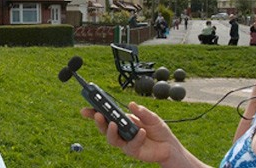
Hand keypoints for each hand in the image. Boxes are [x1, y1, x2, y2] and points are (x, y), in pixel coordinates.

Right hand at [81, 102, 199, 165]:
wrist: (170, 146)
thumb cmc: (158, 131)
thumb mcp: (152, 117)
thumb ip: (142, 112)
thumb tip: (131, 104)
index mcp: (124, 121)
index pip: (107, 116)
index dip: (94, 112)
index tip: (85, 109)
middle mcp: (122, 132)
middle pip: (104, 128)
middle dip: (98, 121)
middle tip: (97, 114)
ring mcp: (126, 142)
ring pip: (112, 139)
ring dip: (110, 131)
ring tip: (113, 124)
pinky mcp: (133, 151)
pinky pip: (131, 145)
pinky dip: (136, 137)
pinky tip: (142, 132)